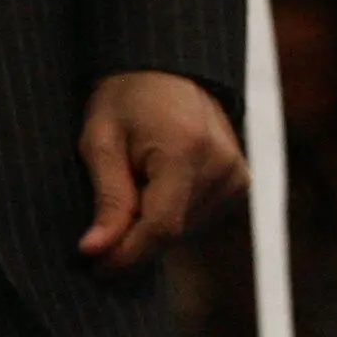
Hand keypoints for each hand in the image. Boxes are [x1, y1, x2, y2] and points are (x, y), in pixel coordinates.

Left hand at [77, 69, 247, 276]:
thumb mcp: (100, 140)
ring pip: (187, 230)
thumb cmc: (124, 98)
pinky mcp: (241, 183)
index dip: (127, 254)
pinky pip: (200, 218)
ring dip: (152, 226)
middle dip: (133, 239)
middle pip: (173, 232)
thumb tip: (95, 250)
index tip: (95, 268)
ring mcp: (237, 176)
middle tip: (97, 234)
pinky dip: (172, 214)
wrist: (163, 68)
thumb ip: (106, 198)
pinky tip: (152, 187)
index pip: (161, 225)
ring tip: (128, 187)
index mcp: (186, 152)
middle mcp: (222, 167)